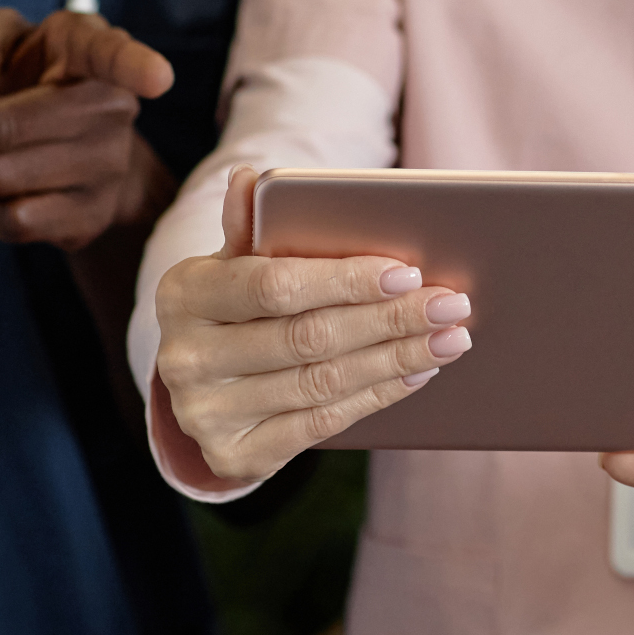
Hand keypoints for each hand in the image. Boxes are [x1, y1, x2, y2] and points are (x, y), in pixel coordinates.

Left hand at [0, 6, 177, 251]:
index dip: (137, 65)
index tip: (158, 78)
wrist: (69, 140)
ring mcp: (106, 166)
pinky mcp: (90, 216)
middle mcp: (110, 107)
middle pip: (2, 127)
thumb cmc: (28, 76)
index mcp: (90, 48)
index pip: (117, 56)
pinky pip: (12, 222)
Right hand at [155, 168, 473, 484]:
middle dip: (389, 320)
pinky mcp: (233, 455)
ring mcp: (205, 413)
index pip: (274, 285)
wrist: (205, 390)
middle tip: (450, 304)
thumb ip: (251, 227)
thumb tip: (250, 178)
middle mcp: (185, 357)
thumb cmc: (236, 309)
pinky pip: (320, 425)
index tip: (407, 271)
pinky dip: (375, 397)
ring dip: (396, 359)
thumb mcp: (234, 265)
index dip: (345, 281)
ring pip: (322, 383)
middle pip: (308, 338)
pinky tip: (415, 374)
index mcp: (183, 294)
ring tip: (448, 339)